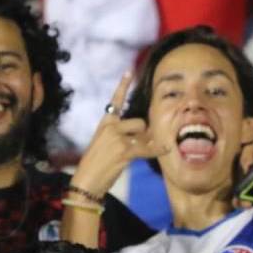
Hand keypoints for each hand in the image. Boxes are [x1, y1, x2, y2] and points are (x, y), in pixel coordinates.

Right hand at [70, 72, 169, 196]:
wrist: (86, 180)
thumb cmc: (96, 165)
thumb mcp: (104, 144)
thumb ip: (122, 135)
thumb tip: (146, 133)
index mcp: (105, 123)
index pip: (115, 101)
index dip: (122, 86)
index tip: (129, 72)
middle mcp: (110, 127)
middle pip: (140, 122)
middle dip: (144, 135)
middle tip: (137, 148)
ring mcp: (117, 138)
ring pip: (144, 134)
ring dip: (146, 145)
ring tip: (133, 156)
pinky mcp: (124, 151)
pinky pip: (147, 148)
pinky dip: (157, 150)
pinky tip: (166, 149)